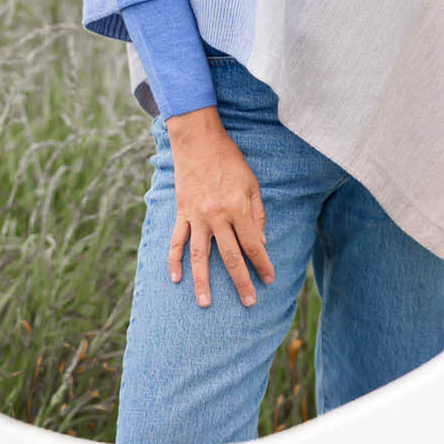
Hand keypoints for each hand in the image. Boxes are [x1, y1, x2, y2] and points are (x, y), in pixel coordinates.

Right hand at [164, 106, 275, 307]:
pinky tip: (176, 279)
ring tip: (205, 303)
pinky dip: (174, 260)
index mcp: (237, 208)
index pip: (253, 244)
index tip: (269, 279)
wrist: (198, 140)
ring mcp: (196, 216)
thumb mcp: (251, 182)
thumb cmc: (229, 159)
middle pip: (230, 257)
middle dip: (241, 282)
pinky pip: (176, 241)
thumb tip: (262, 241)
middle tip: (248, 302)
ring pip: (199, 256)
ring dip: (202, 282)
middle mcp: (217, 216)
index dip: (262, 264)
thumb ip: (257, 213)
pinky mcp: (181, 212)